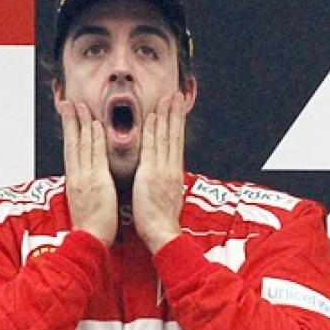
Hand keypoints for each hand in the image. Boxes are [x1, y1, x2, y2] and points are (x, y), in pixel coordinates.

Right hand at [58, 101, 117, 246]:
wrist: (91, 239)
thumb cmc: (92, 224)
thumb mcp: (86, 200)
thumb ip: (87, 185)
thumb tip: (88, 177)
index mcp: (76, 180)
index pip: (72, 150)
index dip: (71, 131)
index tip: (70, 115)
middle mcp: (77, 175)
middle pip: (72, 143)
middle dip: (71, 121)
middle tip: (69, 102)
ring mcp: (85, 177)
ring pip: (82, 145)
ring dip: (81, 124)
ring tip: (80, 106)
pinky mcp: (97, 182)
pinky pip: (96, 156)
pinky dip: (95, 140)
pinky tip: (95, 126)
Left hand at [132, 94, 186, 252]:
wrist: (162, 234)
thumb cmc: (161, 222)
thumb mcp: (167, 198)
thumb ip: (166, 184)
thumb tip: (166, 177)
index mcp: (173, 173)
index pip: (176, 143)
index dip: (176, 125)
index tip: (177, 110)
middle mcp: (171, 167)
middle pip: (174, 135)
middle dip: (175, 114)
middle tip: (176, 95)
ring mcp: (163, 169)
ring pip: (165, 137)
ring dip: (166, 116)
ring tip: (168, 98)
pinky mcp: (153, 173)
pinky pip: (152, 147)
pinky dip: (153, 131)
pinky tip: (154, 117)